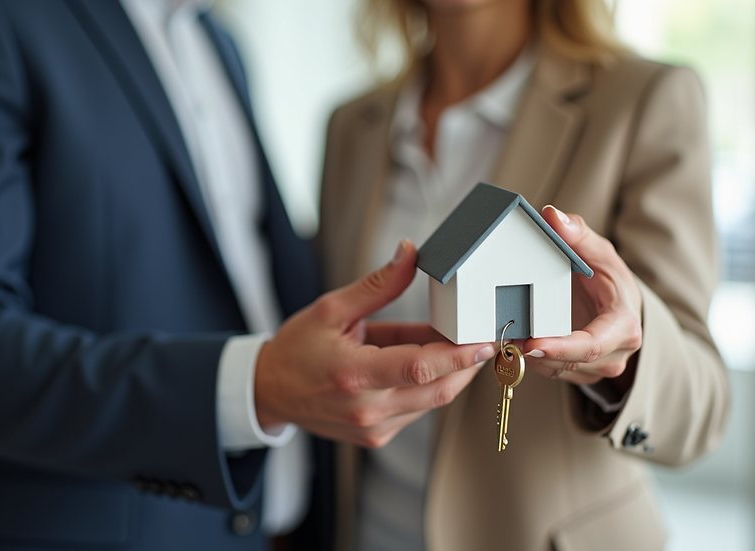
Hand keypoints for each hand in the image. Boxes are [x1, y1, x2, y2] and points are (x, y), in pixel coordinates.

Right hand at [254, 240, 496, 447]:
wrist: (270, 392)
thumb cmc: (297, 349)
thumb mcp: (331, 309)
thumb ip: (378, 285)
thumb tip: (410, 254)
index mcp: (353, 374)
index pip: (420, 368)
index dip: (459, 355)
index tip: (485, 340)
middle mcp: (367, 408)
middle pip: (438, 390)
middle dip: (468, 365)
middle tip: (484, 338)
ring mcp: (374, 427)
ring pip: (432, 401)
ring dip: (451, 374)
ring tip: (453, 344)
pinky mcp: (377, 435)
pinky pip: (417, 410)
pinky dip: (430, 386)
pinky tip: (426, 364)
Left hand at [514, 206, 642, 387]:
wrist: (617, 303)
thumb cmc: (608, 278)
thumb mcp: (598, 250)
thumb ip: (577, 233)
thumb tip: (553, 216)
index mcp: (624, 326)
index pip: (591, 345)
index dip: (560, 347)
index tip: (531, 344)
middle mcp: (615, 353)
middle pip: (570, 361)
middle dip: (536, 354)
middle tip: (504, 339)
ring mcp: (597, 368)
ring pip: (556, 370)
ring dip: (529, 359)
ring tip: (504, 338)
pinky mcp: (579, 373)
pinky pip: (551, 372)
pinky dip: (531, 361)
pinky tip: (514, 343)